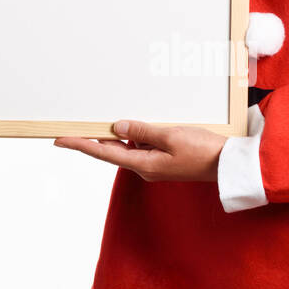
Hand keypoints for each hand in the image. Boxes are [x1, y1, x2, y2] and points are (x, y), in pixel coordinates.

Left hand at [54, 119, 224, 182]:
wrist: (227, 165)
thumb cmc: (204, 151)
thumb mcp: (171, 135)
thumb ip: (142, 131)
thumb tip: (117, 127)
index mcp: (144, 164)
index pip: (104, 152)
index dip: (80, 145)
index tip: (60, 140)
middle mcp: (145, 168)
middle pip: (112, 151)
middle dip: (93, 139)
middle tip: (72, 127)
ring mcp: (154, 165)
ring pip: (126, 148)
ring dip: (114, 136)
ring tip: (99, 121)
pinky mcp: (163, 161)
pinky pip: (140, 147)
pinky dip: (132, 136)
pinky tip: (131, 126)